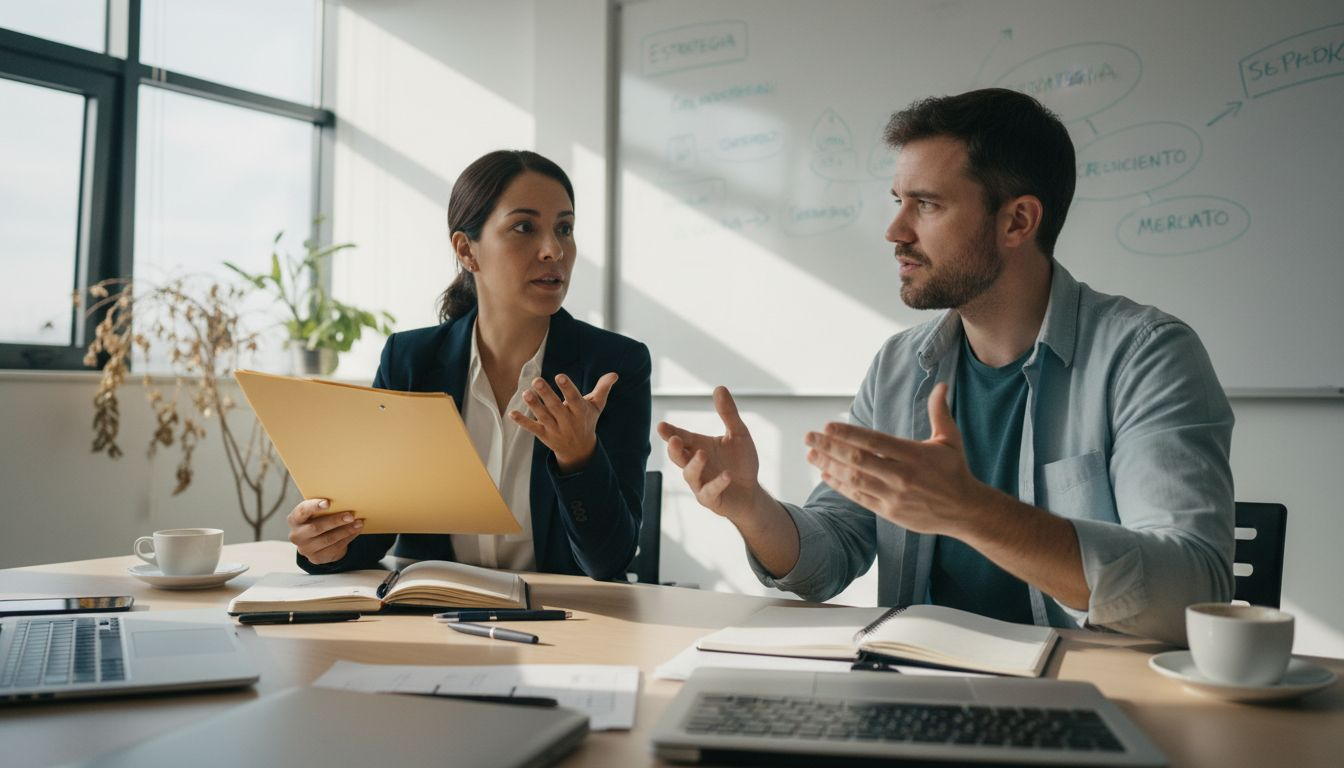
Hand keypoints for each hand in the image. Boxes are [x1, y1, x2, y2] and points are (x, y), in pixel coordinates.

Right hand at [287, 498, 363, 563]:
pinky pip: (335, 548)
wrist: (315, 541)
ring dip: (346, 530)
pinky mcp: (316, 558)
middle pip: (316, 527)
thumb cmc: (317, 520)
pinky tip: (356, 530)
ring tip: (358, 522)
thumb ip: (324, 507)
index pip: (302, 511)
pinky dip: (348, 538)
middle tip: (350, 515)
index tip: (328, 502)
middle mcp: (296, 535)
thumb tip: (345, 500)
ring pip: (328, 539)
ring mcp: (305, 548)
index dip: (314, 507)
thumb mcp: (316, 513)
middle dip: (335, 521)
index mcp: (294, 519)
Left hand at [510, 372, 617, 473]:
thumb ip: (603, 389)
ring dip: (534, 406)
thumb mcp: (597, 406)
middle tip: (537, 380)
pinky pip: (533, 428)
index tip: (560, 376)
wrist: (580, 451)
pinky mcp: (544, 435)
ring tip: (526, 393)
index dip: (567, 388)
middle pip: (556, 407)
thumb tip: (614, 374)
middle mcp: (568, 421)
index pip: (574, 399)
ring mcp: (555, 429)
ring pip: (544, 417)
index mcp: (581, 412)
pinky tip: (512, 413)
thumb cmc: (587, 421)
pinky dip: (523, 422)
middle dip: (547, 394)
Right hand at [656, 386, 761, 519]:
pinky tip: (727, 475)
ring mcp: (701, 483)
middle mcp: (695, 465)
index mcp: (698, 447)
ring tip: (702, 454)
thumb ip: (728, 413)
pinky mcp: (711, 499)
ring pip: (690, 475)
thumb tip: (719, 387)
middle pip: (678, 457)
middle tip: (674, 439)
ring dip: (694, 465)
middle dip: (674, 449)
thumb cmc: (741, 462)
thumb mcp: (739, 434)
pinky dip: (717, 483)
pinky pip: (709, 492)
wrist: (751, 492)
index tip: (661, 426)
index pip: (681, 437)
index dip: (670, 433)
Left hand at [803, 382, 987, 535]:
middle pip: (858, 460)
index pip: (874, 441)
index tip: (827, 426)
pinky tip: (825, 474)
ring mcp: (894, 496)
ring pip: (854, 479)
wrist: (965, 511)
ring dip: (829, 466)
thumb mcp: (950, 439)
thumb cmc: (955, 471)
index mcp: (914, 455)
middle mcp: (902, 476)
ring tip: (811, 454)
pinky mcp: (889, 512)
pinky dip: (840, 486)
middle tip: (808, 437)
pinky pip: (859, 497)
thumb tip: (940, 384)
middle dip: (829, 447)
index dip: (848, 434)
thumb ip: (940, 412)